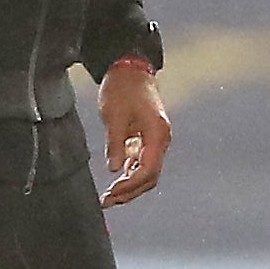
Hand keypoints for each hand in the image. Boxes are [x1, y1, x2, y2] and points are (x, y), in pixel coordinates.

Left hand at [99, 60, 170, 207]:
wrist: (130, 67)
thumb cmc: (122, 88)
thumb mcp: (114, 115)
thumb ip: (116, 144)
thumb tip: (115, 169)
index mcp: (157, 132)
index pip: (148, 170)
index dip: (130, 186)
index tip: (111, 193)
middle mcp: (161, 138)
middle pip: (151, 176)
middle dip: (131, 191)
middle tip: (108, 200)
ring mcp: (156, 138)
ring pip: (148, 171)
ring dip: (131, 184)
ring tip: (110, 195)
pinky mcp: (148, 136)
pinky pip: (143, 161)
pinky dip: (131, 172)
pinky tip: (117, 177)